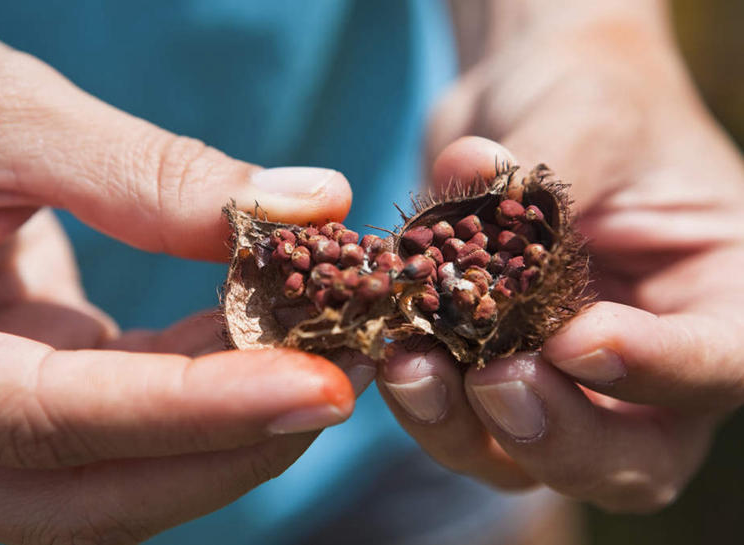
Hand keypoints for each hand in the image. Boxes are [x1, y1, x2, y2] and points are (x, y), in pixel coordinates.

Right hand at [0, 6, 364, 543]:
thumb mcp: (5, 118)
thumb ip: (150, 174)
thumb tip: (313, 205)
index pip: (51, 420)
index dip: (195, 412)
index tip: (318, 387)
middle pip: (83, 494)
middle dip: (225, 451)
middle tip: (341, 384)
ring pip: (109, 474)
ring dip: (224, 430)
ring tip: (321, 357)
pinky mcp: (20, 387)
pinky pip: (118, 419)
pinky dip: (198, 389)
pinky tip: (262, 334)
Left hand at [378, 2, 743, 511]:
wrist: (529, 106)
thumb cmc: (590, 98)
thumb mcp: (588, 115)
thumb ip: (539, 166)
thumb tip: (470, 174)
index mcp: (718, 296)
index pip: (719, 362)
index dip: (655, 369)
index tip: (577, 341)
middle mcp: (650, 362)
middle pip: (634, 456)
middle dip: (561, 436)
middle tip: (496, 383)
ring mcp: (566, 384)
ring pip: (534, 460)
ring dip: (470, 431)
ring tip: (415, 367)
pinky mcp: (490, 380)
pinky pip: (463, 427)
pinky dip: (425, 406)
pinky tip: (392, 355)